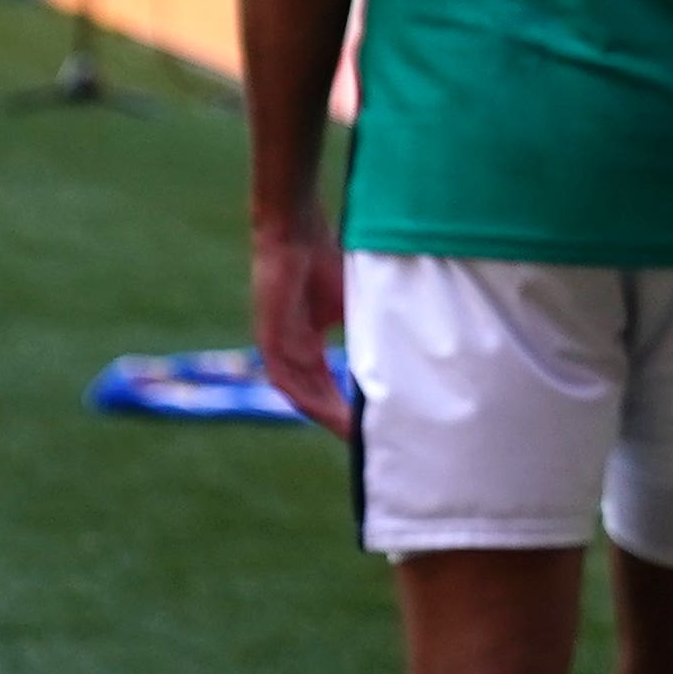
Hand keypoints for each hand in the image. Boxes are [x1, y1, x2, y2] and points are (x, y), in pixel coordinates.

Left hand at [249, 221, 353, 438]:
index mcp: (306, 341)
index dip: (347, 406)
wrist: (295, 232)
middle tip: (369, 441)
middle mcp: (290, 350)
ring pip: (301, 395)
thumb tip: (403, 355)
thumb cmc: (324, 258)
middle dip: (340, 420)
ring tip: (355, 435)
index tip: (371, 424)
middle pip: (314, 396)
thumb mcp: (354, 304)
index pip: (326, 384)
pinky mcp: (269, 340)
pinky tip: (331, 412)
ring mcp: (277, 347)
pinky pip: (287, 381)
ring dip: (327, 416)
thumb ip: (367, 330)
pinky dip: (310, 399)